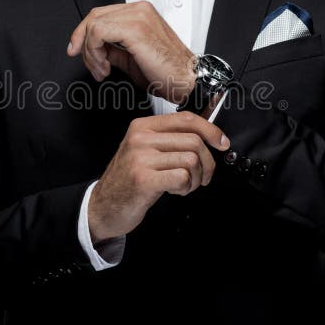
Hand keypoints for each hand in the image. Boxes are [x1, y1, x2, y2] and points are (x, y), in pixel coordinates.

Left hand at [67, 1, 196, 103]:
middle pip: (94, 16)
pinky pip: (99, 33)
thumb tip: (96, 50)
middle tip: (91, 65)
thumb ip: (113, 48)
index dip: (83, 33)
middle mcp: (139, 10)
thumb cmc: (167, 72)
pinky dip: (95, 52)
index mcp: (140, 13)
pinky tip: (105, 67)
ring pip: (94, 25)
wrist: (185, 81)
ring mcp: (137, 16)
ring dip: (90, 52)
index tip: (76, 50)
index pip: (101, 14)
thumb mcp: (131, 58)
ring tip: (102, 70)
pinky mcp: (134, 28)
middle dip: (82, 43)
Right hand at [88, 112, 229, 242]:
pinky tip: (175, 190)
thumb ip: (170, 140)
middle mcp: (140, 138)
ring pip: (191, 160)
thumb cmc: (129, 180)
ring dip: (196, 178)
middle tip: (202, 177)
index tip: (221, 142)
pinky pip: (182, 178)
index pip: (186, 119)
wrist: (103, 206)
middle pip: (194, 141)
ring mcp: (141, 158)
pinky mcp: (144, 180)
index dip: (210, 130)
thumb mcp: (145, 151)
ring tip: (184, 185)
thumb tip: (208, 135)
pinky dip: (186, 188)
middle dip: (207, 163)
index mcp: (143, 127)